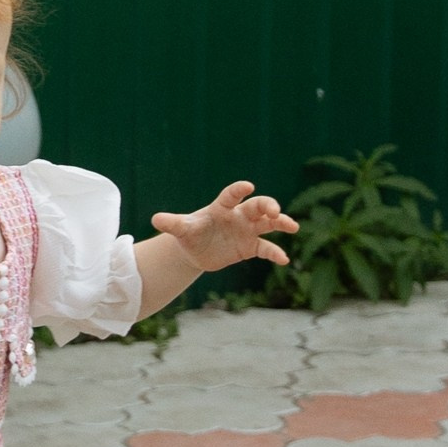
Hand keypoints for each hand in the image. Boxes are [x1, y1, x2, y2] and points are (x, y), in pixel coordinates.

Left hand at [150, 180, 297, 274]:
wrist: (196, 250)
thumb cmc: (190, 234)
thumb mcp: (181, 229)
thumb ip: (172, 223)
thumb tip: (155, 219)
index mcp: (221, 207)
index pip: (232, 195)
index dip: (239, 190)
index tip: (248, 186)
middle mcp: (238, 215)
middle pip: (256, 206)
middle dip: (267, 206)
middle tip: (274, 211)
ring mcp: (247, 230)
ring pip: (268, 223)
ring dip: (281, 222)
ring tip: (293, 226)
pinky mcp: (250, 246)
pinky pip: (266, 248)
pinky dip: (275, 253)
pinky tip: (284, 260)